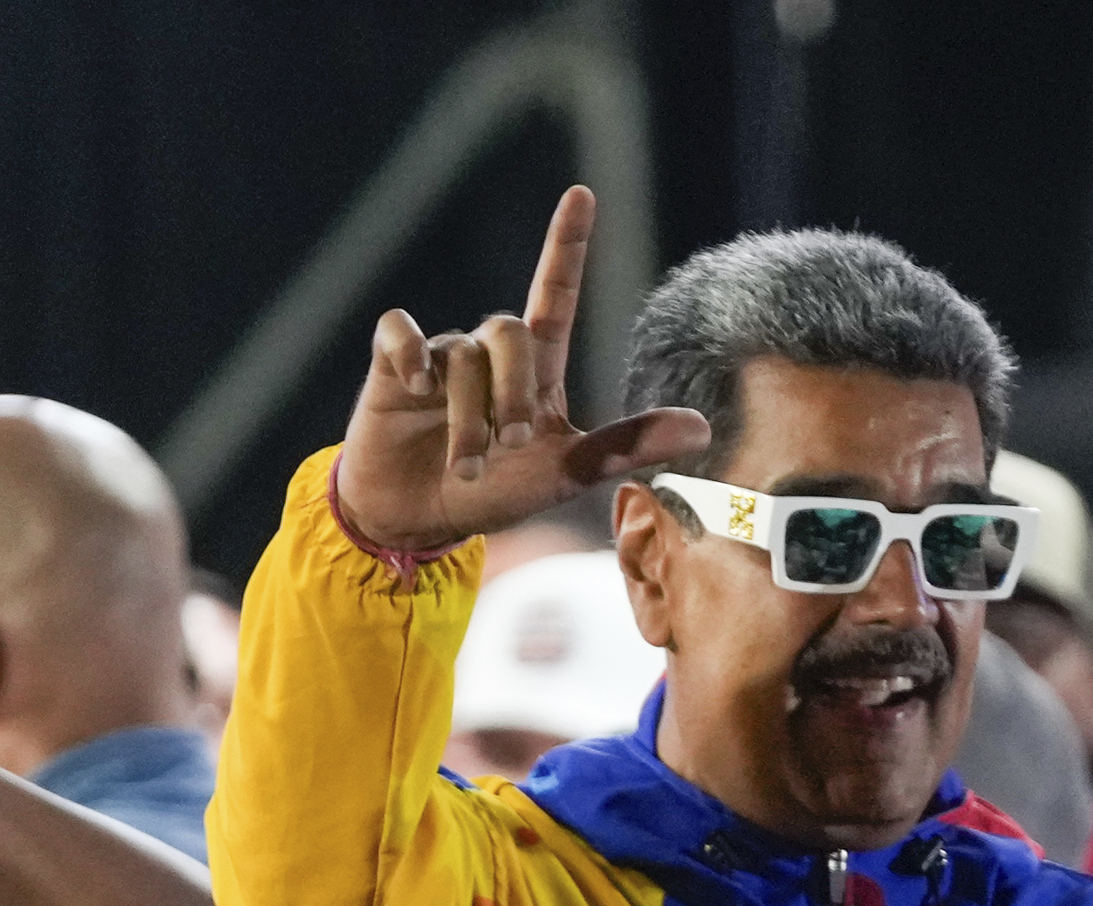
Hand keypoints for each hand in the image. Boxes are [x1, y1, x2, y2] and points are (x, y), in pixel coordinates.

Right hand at [336, 186, 708, 553]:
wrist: (418, 522)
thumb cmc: (492, 494)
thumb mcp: (564, 475)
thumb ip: (625, 448)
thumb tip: (702, 429)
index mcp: (534, 370)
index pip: (553, 294)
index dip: (565, 246)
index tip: (582, 195)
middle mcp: (488, 354)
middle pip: (510, 330)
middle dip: (513, 391)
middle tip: (510, 445)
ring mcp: (439, 358)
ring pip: (461, 354)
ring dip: (468, 419)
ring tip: (467, 468)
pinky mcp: (390, 367)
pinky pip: (400, 330)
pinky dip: (410, 354)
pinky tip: (416, 388)